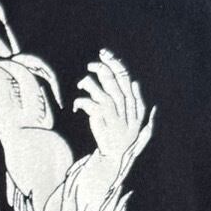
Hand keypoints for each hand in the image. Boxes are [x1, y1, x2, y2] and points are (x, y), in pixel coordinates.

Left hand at [72, 49, 154, 168]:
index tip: (104, 54)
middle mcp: (126, 107)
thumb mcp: (132, 118)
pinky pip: (91, 105)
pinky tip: (75, 107)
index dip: (114, 64)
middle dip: (103, 69)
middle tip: (91, 64)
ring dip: (90, 85)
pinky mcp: (104, 122)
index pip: (124, 77)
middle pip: (115, 82)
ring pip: (103, 92)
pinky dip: (82, 102)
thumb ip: (134, 100)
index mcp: (133, 103)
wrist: (114, 156)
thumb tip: (134, 82)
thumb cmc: (120, 135)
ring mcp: (115, 114)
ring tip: (82, 84)